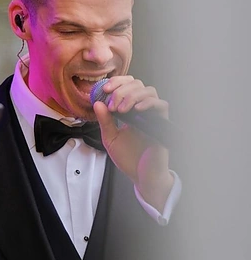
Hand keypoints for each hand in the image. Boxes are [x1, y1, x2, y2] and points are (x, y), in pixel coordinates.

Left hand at [93, 75, 172, 208]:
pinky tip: (137, 109)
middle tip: (112, 104)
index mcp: (130, 110)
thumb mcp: (110, 138)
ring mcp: (153, 116)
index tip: (104, 89)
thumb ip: (104, 121)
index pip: (128, 85)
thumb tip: (97, 103)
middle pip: (138, 84)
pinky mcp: (162, 125)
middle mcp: (143, 111)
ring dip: (132, 95)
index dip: (117, 82)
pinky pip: (162, 106)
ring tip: (121, 109)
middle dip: (122, 89)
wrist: (140, 176)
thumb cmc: (128, 158)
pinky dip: (149, 103)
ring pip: (150, 91)